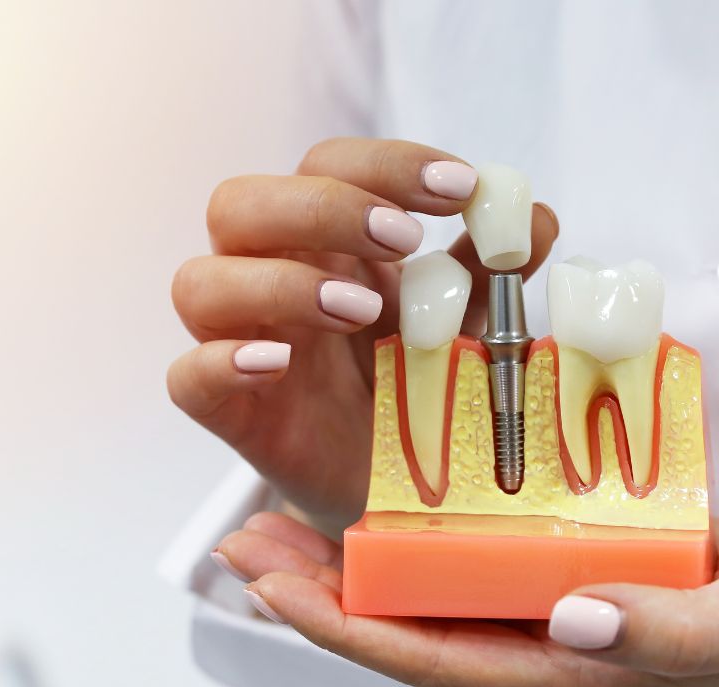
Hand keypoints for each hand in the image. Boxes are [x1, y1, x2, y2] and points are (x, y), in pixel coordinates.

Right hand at [167, 138, 558, 525]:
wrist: (397, 490)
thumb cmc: (418, 389)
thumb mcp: (465, 323)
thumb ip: (490, 272)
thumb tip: (532, 216)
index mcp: (325, 244)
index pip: (323, 166)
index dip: (385, 164)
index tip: (460, 189)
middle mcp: (269, 279)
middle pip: (239, 203)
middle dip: (324, 209)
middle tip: (404, 240)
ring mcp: (241, 345)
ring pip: (199, 281)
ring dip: (280, 282)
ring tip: (362, 313)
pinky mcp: (230, 413)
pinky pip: (185, 377)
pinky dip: (222, 362)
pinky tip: (281, 363)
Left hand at [213, 505, 718, 686]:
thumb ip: (667, 628)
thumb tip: (571, 615)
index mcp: (578, 674)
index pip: (436, 659)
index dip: (348, 628)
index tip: (274, 584)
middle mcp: (548, 646)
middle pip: (408, 628)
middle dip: (320, 593)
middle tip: (244, 544)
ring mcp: (551, 609)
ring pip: (426, 592)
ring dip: (350, 558)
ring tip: (277, 518)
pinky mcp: (564, 567)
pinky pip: (469, 556)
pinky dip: (413, 529)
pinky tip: (376, 493)